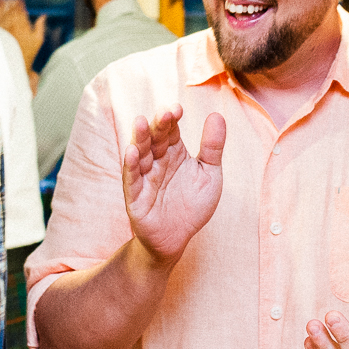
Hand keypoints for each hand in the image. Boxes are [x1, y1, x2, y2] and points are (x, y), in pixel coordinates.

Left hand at [0, 0, 45, 68]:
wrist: (14, 63)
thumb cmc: (28, 53)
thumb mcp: (38, 40)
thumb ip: (40, 26)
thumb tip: (43, 16)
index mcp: (23, 26)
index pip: (21, 11)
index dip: (20, 4)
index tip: (20, 0)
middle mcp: (12, 25)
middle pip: (11, 11)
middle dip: (12, 3)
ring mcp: (4, 29)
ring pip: (2, 13)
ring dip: (3, 5)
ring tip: (3, 0)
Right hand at [121, 104, 225, 264]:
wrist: (177, 239)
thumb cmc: (192, 205)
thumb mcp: (209, 175)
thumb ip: (212, 147)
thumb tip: (217, 115)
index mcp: (174, 152)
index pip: (171, 131)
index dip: (172, 119)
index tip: (178, 109)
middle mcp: (157, 161)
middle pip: (154, 139)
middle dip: (158, 125)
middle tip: (164, 113)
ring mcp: (144, 178)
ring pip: (140, 155)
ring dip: (140, 139)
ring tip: (142, 122)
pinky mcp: (135, 197)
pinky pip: (131, 180)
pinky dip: (130, 166)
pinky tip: (131, 152)